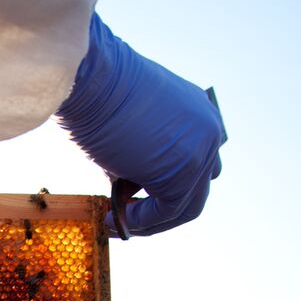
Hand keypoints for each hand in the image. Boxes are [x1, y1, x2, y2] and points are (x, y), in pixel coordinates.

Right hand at [58, 14, 224, 235]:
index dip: (166, 186)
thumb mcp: (131, 126)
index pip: (195, 163)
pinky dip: (143, 222)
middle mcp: (208, 131)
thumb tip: (130, 189)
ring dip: (152, 222)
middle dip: (162, 210)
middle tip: (130, 219)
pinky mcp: (183, 173)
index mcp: (199, 113)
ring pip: (186, 205)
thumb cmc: (99, 94)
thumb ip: (142, 156)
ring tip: (119, 223)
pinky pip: (167, 211)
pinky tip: (117, 219)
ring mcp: (200, 152)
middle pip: (196, 188)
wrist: (92, 77)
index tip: (136, 199)